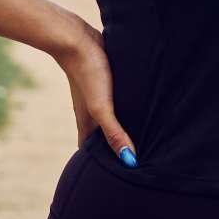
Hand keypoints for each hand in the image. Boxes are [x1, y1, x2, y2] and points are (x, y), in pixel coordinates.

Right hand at [53, 21, 138, 165]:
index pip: (90, 152)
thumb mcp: (102, 107)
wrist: (77, 39)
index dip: (99, 166)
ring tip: (141, 137)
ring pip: (110, 118)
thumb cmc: (88, 74)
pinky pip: (117, 100)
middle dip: (112, 148)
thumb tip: (130, 161)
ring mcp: (98, 96)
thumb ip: (115, 133)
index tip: (113, 178)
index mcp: (87, 123)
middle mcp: (91, 112)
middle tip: (133, 161)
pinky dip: (126, 108)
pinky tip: (138, 105)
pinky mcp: (106, 81)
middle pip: (101, 136)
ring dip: (121, 127)